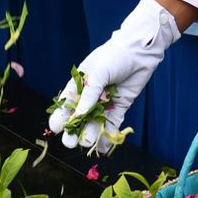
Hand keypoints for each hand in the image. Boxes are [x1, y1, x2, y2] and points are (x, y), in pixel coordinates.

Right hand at [49, 0, 179, 152]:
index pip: (65, 105)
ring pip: (94, 123)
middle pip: (78, 118)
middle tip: (71, 142)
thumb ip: (90, 93)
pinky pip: (111, 124)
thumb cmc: (115, 55)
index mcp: (79, 85)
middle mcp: (90, 97)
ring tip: (89, 143)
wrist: (140, 51)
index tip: (58, 128)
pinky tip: (103, 146)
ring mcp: (104, 103)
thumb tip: (79, 114)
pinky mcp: (119, 107)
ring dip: (90, 134)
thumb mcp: (99, 72)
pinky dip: (107, 135)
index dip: (60, 117)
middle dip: (74, 131)